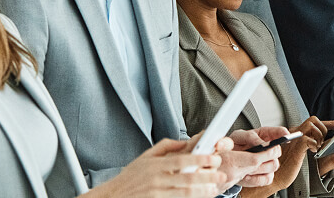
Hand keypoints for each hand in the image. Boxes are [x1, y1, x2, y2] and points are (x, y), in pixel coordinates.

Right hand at [88, 135, 224, 197]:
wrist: (112, 197)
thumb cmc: (130, 178)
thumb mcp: (145, 157)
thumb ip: (166, 146)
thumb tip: (185, 141)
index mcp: (156, 165)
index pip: (182, 160)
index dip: (200, 159)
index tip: (214, 158)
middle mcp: (157, 179)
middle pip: (187, 178)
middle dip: (207, 177)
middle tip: (220, 175)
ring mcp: (157, 193)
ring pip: (185, 193)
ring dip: (202, 192)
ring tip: (214, 190)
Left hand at [222, 127, 286, 187]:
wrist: (226, 162)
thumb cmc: (233, 146)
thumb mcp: (238, 136)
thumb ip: (251, 137)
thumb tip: (263, 144)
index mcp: (264, 135)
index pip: (279, 132)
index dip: (283, 133)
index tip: (285, 135)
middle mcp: (268, 149)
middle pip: (278, 151)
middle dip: (267, 153)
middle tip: (255, 154)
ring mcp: (267, 163)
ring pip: (273, 165)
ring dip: (259, 166)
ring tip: (246, 165)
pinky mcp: (264, 176)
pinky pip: (267, 179)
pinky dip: (256, 178)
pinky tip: (246, 174)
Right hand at [262, 117, 328, 194]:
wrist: (276, 175)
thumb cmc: (286, 166)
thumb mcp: (299, 152)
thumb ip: (307, 143)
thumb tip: (322, 142)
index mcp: (296, 133)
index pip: (314, 122)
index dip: (330, 122)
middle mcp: (294, 132)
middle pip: (313, 119)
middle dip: (323, 128)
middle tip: (323, 142)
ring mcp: (294, 138)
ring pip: (311, 125)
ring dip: (319, 136)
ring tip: (317, 147)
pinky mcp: (295, 147)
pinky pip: (307, 138)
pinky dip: (314, 144)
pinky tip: (313, 151)